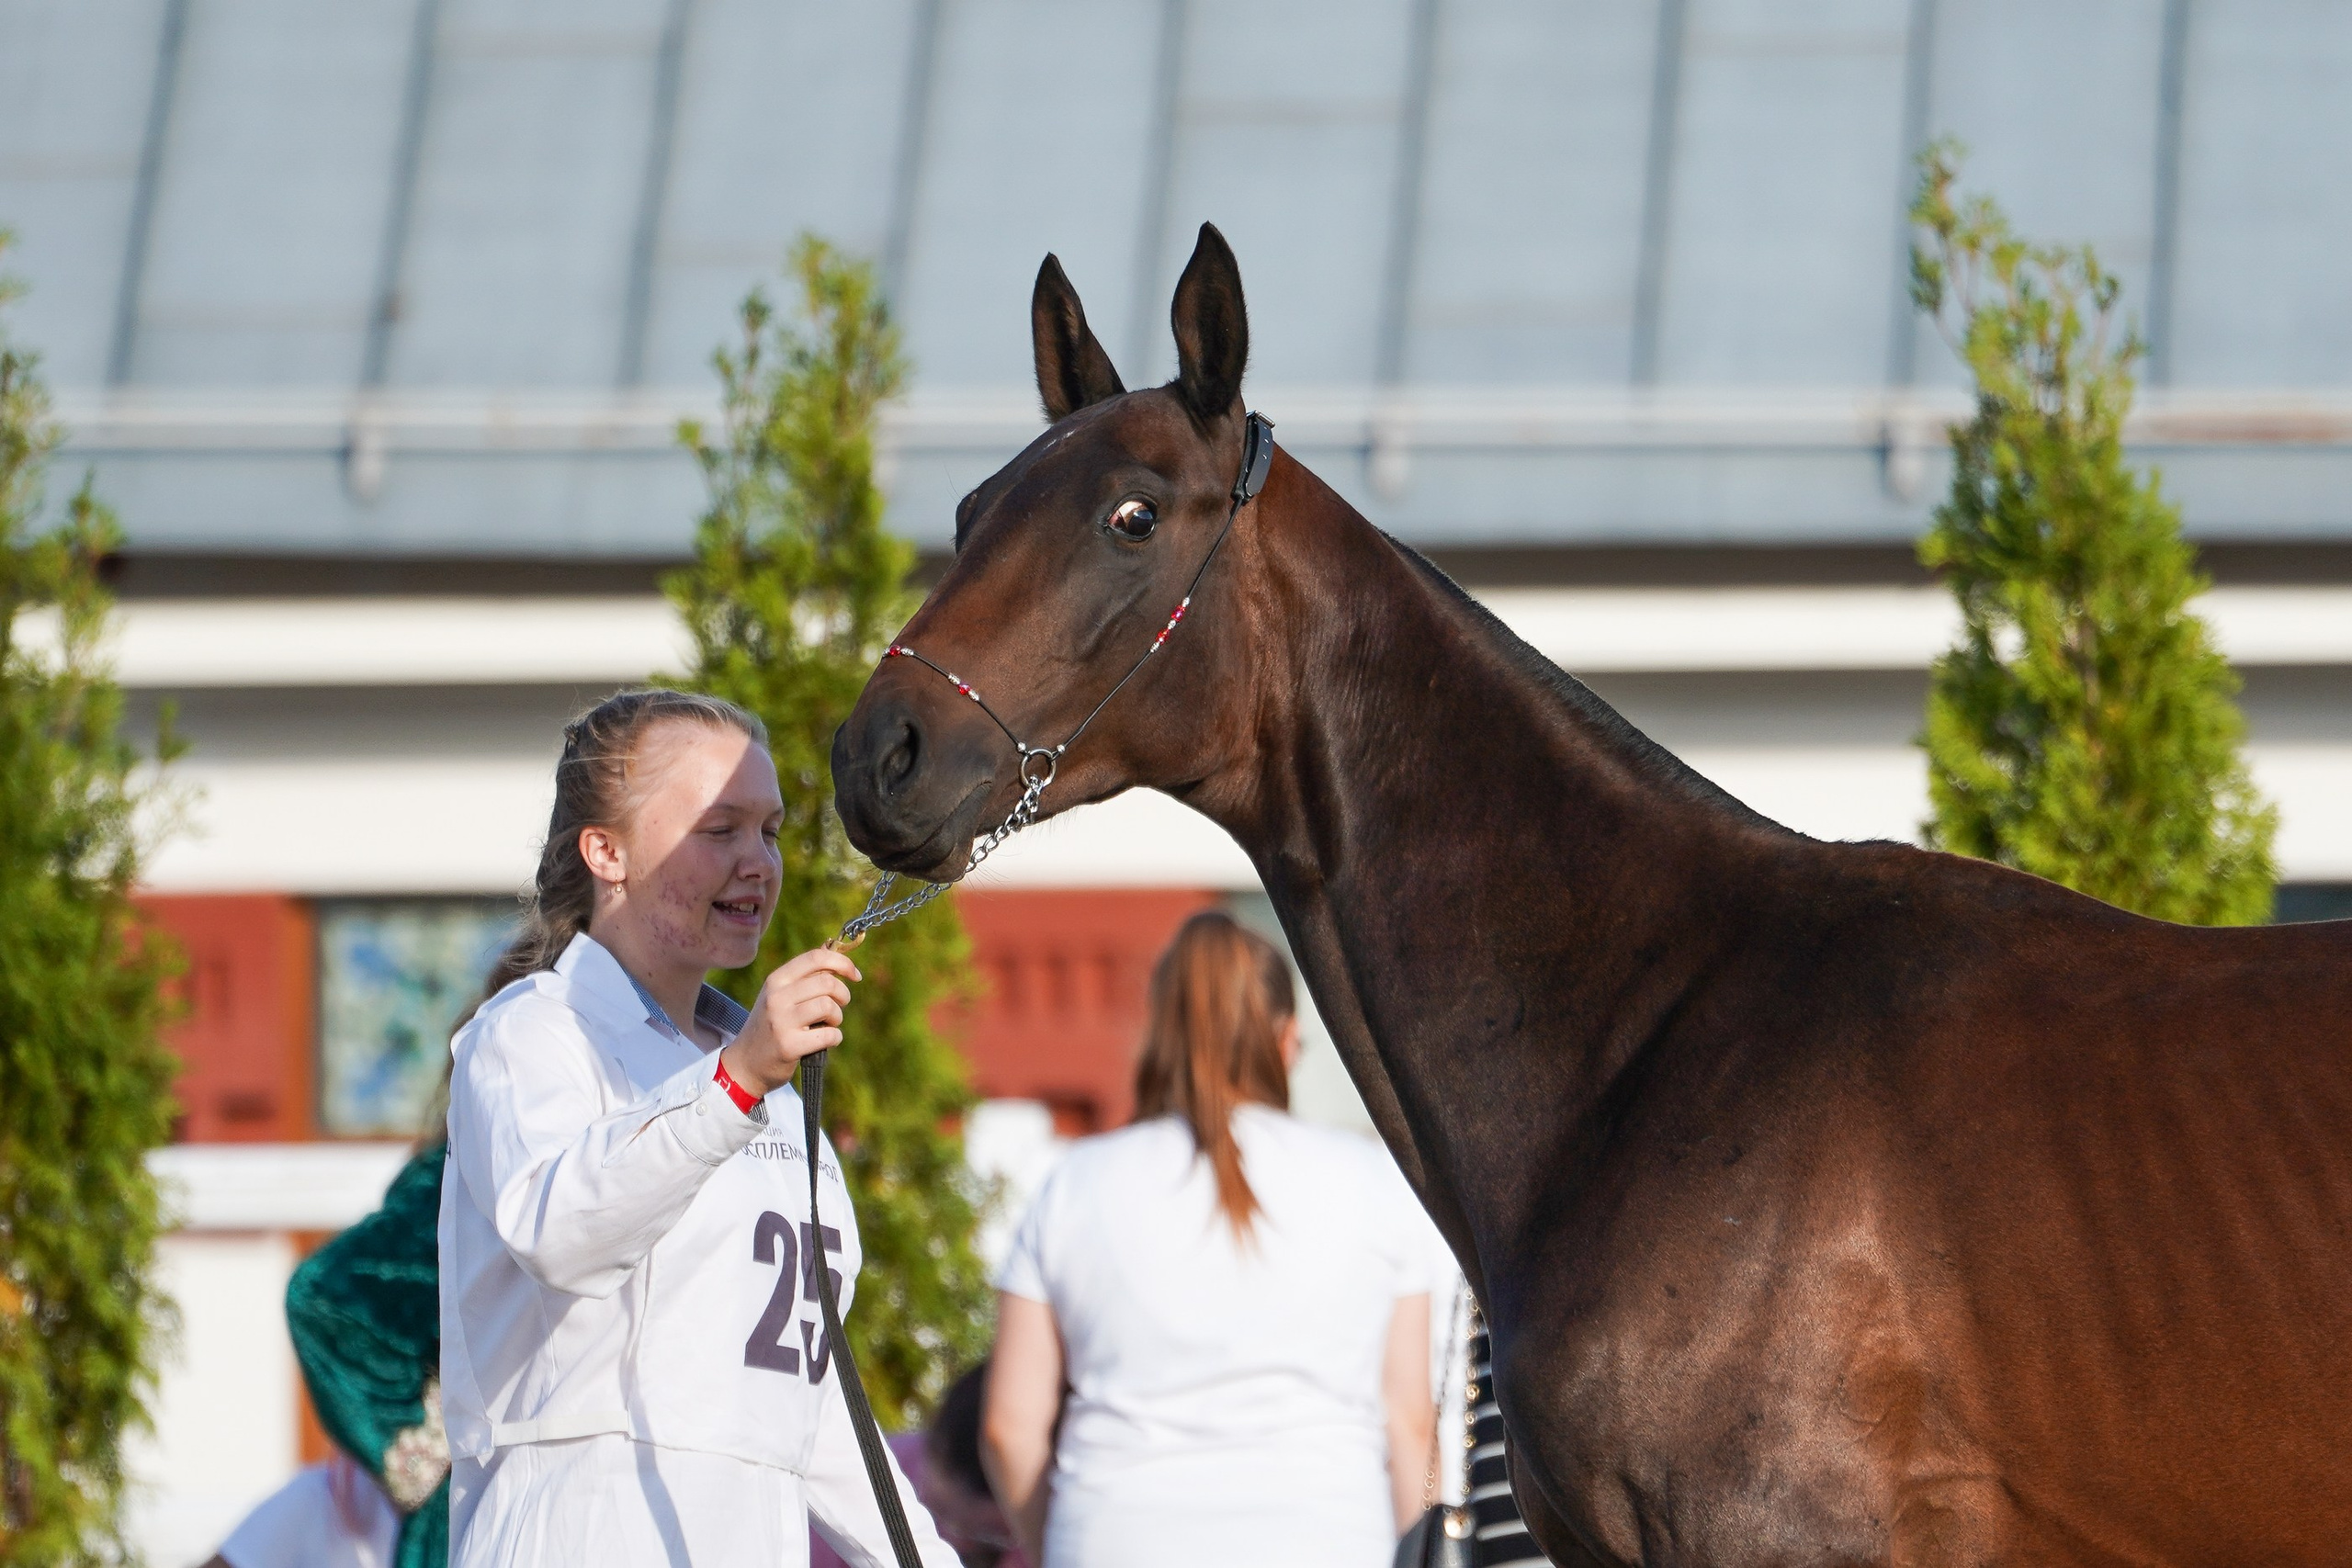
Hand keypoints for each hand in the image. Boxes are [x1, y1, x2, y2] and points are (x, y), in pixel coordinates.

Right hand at [721, 947, 861, 1097]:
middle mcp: (776, 997)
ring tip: (827, 1025)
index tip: (855, 975)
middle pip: (827, 982)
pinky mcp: (789, 1046)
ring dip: (837, 1018)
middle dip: (843, 995)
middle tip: (838, 1007)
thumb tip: (831, 949)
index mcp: (776, 980)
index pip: (815, 958)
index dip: (842, 963)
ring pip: (828, 1006)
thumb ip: (805, 976)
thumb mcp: (779, 995)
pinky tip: (824, 1041)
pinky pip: (829, 1035)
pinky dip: (834, 1038)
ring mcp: (781, 1021)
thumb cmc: (771, 1026)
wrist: (746, 1064)